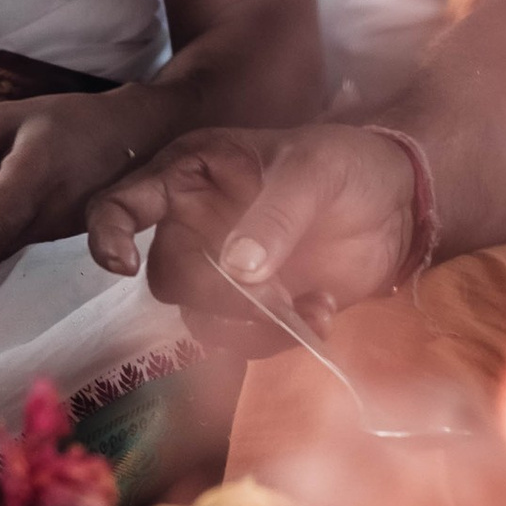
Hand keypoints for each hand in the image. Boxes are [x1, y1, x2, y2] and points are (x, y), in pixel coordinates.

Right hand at [86, 124, 419, 335]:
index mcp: (191, 175)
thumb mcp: (316, 170)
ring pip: (202, 319)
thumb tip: (238, 268)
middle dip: (214, 292)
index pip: (122, 202)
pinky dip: (284, 337)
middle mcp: (195, 226)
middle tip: (268, 288)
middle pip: (168, 277)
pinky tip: (323, 310)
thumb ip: (278, 213)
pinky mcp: (257, 308)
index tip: (121, 263)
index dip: (108, 233)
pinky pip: (246, 341)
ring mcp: (224, 272)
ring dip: (251, 324)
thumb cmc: (347, 163)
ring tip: (309, 304)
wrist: (398, 204)